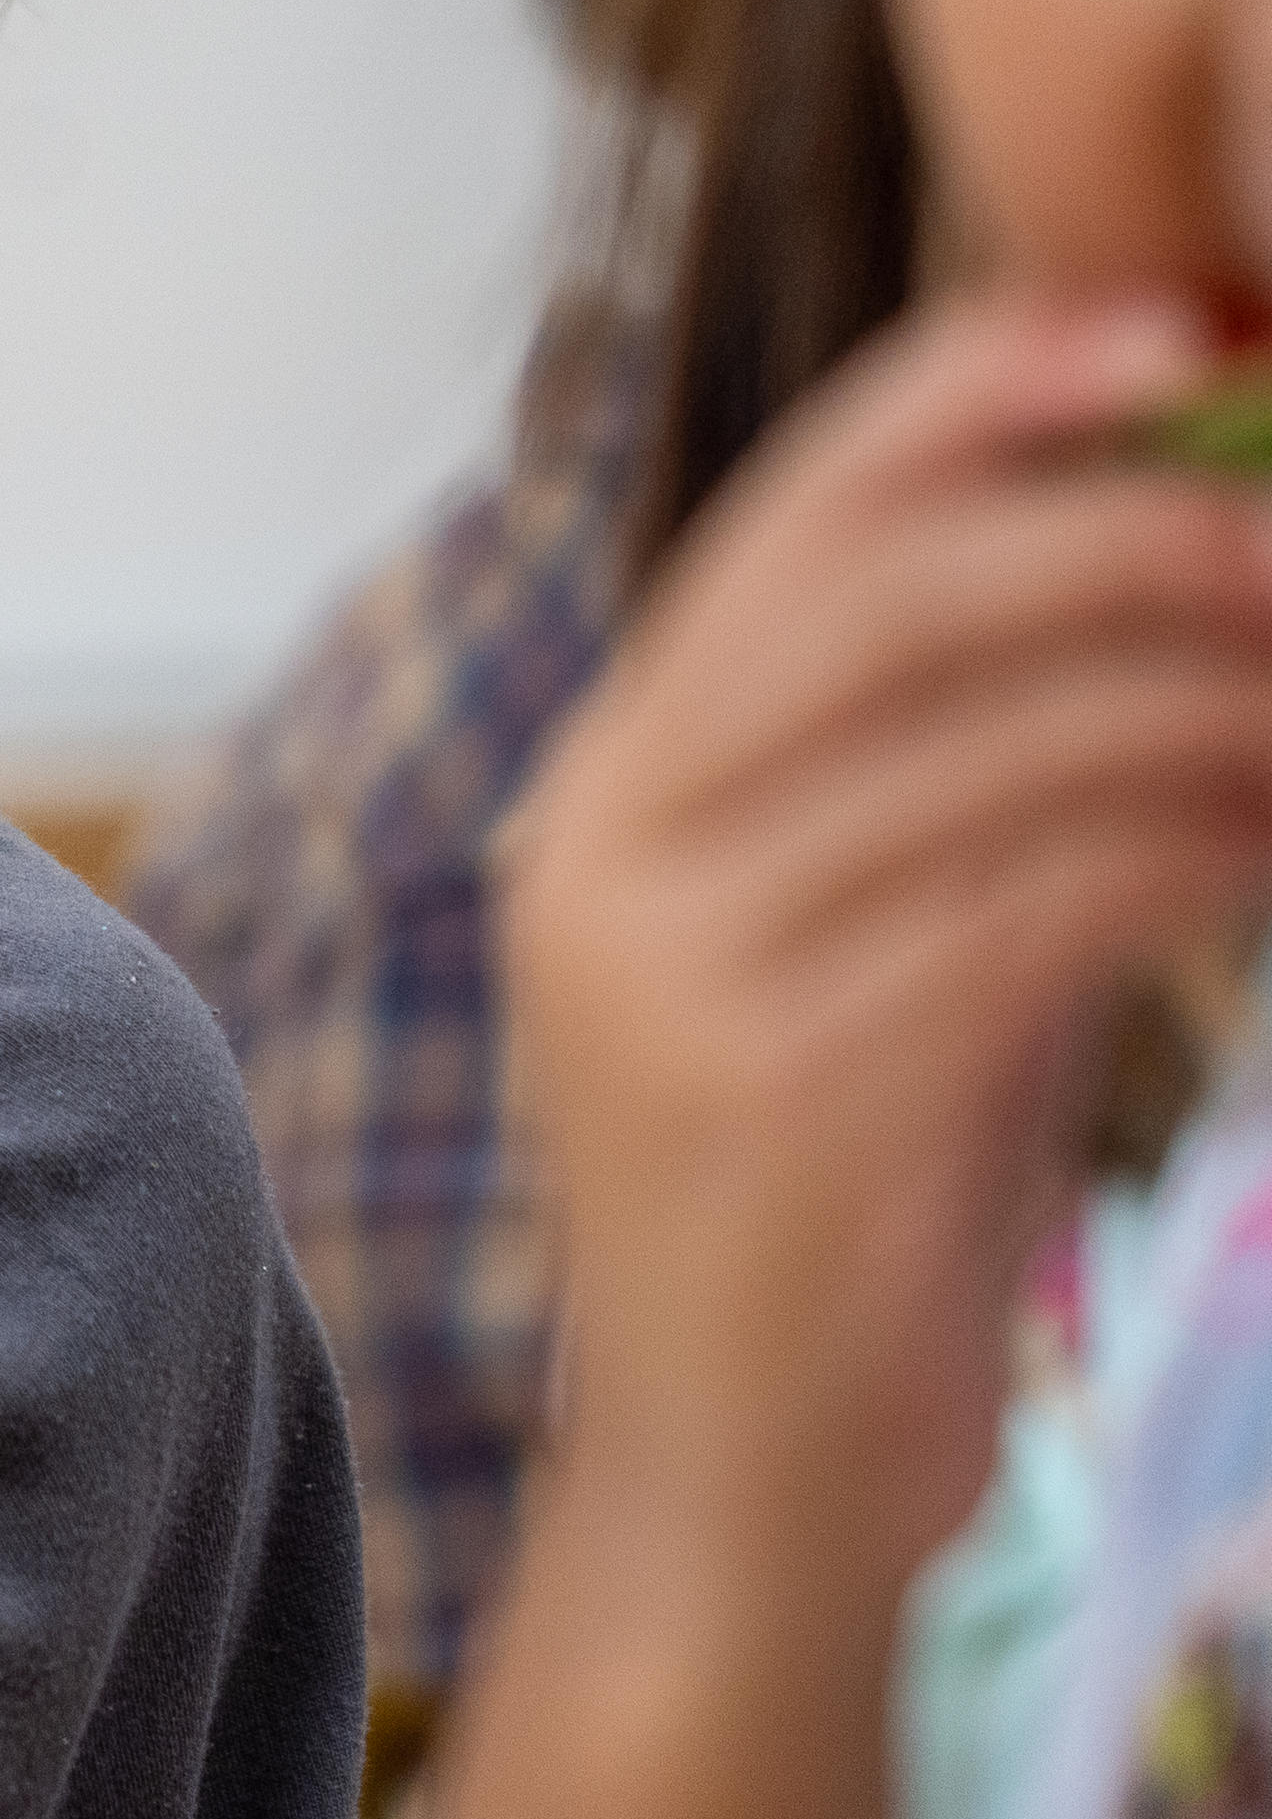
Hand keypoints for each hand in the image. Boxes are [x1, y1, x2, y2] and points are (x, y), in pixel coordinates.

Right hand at [503, 289, 1271, 1585]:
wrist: (735, 1490)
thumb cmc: (842, 1202)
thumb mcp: (860, 943)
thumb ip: (943, 771)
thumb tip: (1180, 550)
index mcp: (610, 783)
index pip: (789, 520)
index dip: (977, 398)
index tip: (1177, 328)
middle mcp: (607, 845)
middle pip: (884, 597)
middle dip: (1130, 530)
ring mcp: (676, 968)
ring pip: (991, 746)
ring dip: (1213, 703)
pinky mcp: (781, 1087)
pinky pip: (1035, 901)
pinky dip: (1196, 851)